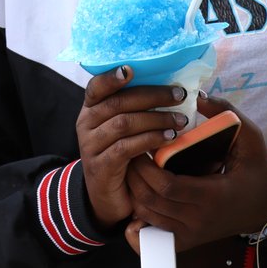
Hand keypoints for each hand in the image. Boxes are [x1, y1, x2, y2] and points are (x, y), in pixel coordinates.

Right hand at [76, 66, 188, 228]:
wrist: (107, 198)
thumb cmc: (121, 157)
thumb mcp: (122, 129)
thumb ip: (135, 109)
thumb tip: (170, 87)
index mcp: (91, 109)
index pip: (97, 86)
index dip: (112, 77)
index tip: (132, 69)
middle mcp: (86, 123)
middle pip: (118, 102)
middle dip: (152, 96)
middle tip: (180, 94)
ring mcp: (90, 145)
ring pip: (124, 123)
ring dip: (156, 119)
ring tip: (180, 120)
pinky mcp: (100, 166)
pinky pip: (126, 148)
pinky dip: (149, 140)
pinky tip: (168, 139)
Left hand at [122, 93, 266, 252]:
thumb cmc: (256, 169)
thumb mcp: (250, 137)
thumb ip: (225, 113)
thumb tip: (197, 94)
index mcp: (213, 195)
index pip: (166, 185)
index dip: (146, 167)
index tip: (140, 146)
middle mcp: (199, 219)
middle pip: (151, 202)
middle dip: (133, 176)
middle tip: (128, 153)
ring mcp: (192, 233)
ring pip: (148, 218)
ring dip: (133, 194)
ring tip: (132, 170)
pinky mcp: (188, 241)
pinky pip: (154, 238)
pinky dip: (139, 224)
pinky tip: (137, 204)